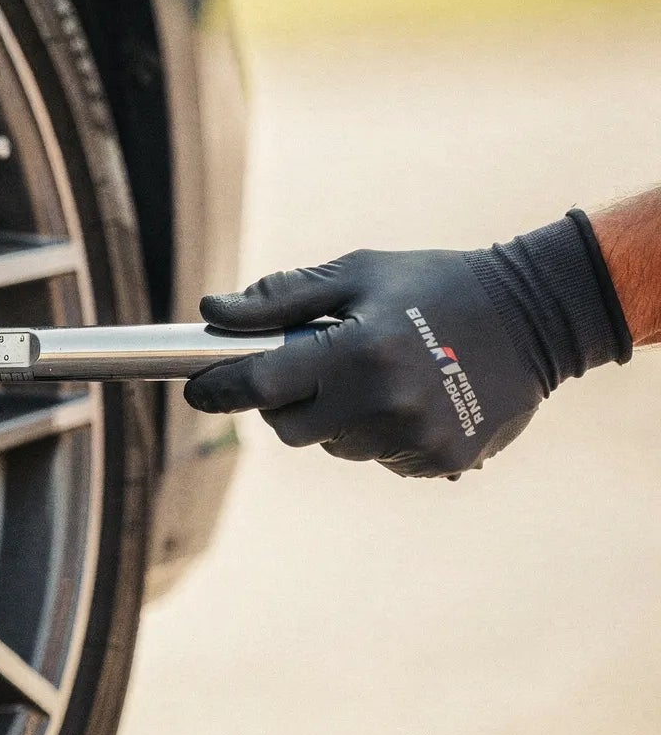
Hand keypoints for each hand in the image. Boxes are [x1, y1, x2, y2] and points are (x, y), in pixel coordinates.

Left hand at [184, 247, 547, 478]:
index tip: (197, 390)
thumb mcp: (359, 274)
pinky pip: (380, 459)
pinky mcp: (441, 460)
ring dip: (337, 419)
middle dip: (286, 402)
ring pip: (336, 446)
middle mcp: (384, 400)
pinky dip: (380, 435)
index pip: (261, 385)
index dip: (218, 390)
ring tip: (377, 376)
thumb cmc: (435, 284)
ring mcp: (414, 437)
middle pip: (290, 428)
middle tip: (310, 369)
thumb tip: (211, 312)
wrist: (537, 315)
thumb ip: (282, 299)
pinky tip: (411, 399)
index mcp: (358, 350)